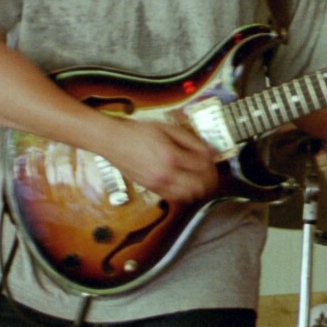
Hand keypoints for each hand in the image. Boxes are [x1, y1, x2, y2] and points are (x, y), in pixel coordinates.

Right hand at [103, 118, 218, 202]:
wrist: (113, 141)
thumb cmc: (138, 132)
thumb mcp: (168, 128)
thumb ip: (191, 140)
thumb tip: (210, 150)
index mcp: (172, 157)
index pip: (203, 166)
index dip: (212, 162)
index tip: (213, 157)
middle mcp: (166, 174)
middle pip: (200, 186)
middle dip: (210, 179)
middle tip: (212, 172)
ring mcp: (158, 184)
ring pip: (189, 196)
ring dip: (200, 189)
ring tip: (202, 180)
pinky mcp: (151, 189)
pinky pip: (175, 198)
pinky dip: (186, 194)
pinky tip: (187, 185)